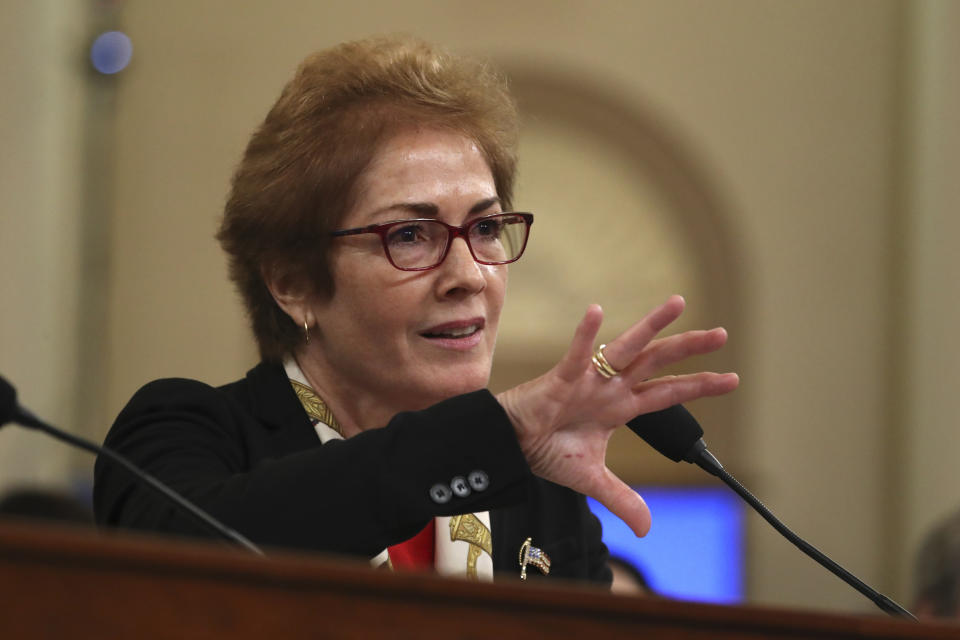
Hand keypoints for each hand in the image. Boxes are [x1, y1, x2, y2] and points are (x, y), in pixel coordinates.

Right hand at [496, 295, 737, 536]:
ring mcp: (588, 378)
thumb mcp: (591, 480)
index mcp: (620, 407)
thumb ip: (621, 498)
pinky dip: (585, 335)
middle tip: (721, 334)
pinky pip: (576, 354)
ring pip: (627, 347)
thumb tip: (647, 528)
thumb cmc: (546, 451)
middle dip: (689, 348)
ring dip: (652, 326)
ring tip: (678, 303)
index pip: (668, 393)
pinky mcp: (561, 377)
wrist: (511, 445)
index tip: (731, 378)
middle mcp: (610, 387)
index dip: (699, 386)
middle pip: (657, 362)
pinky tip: (596, 312)